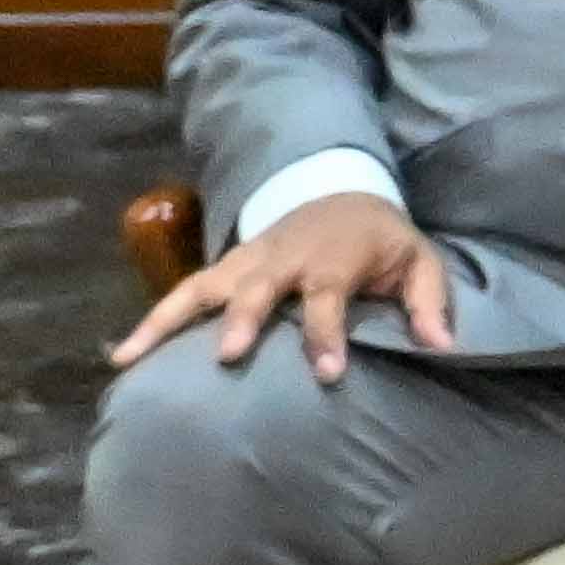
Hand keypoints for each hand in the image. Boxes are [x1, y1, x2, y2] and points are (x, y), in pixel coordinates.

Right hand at [113, 186, 448, 386]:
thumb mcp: (419, 262)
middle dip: (243, 319)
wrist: (342, 191)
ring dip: (168, 320)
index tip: (329, 373)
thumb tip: (442, 345)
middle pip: (258, 287)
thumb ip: (429, 302)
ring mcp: (247, 260)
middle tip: (229, 355)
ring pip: (202, 287)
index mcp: (335, 257)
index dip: (328, 334)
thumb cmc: (382, 241)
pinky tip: (122, 355)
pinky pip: (183, 292)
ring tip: (129, 357)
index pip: (328, 295)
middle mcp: (283, 257)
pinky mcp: (224, 268)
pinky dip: (153, 320)